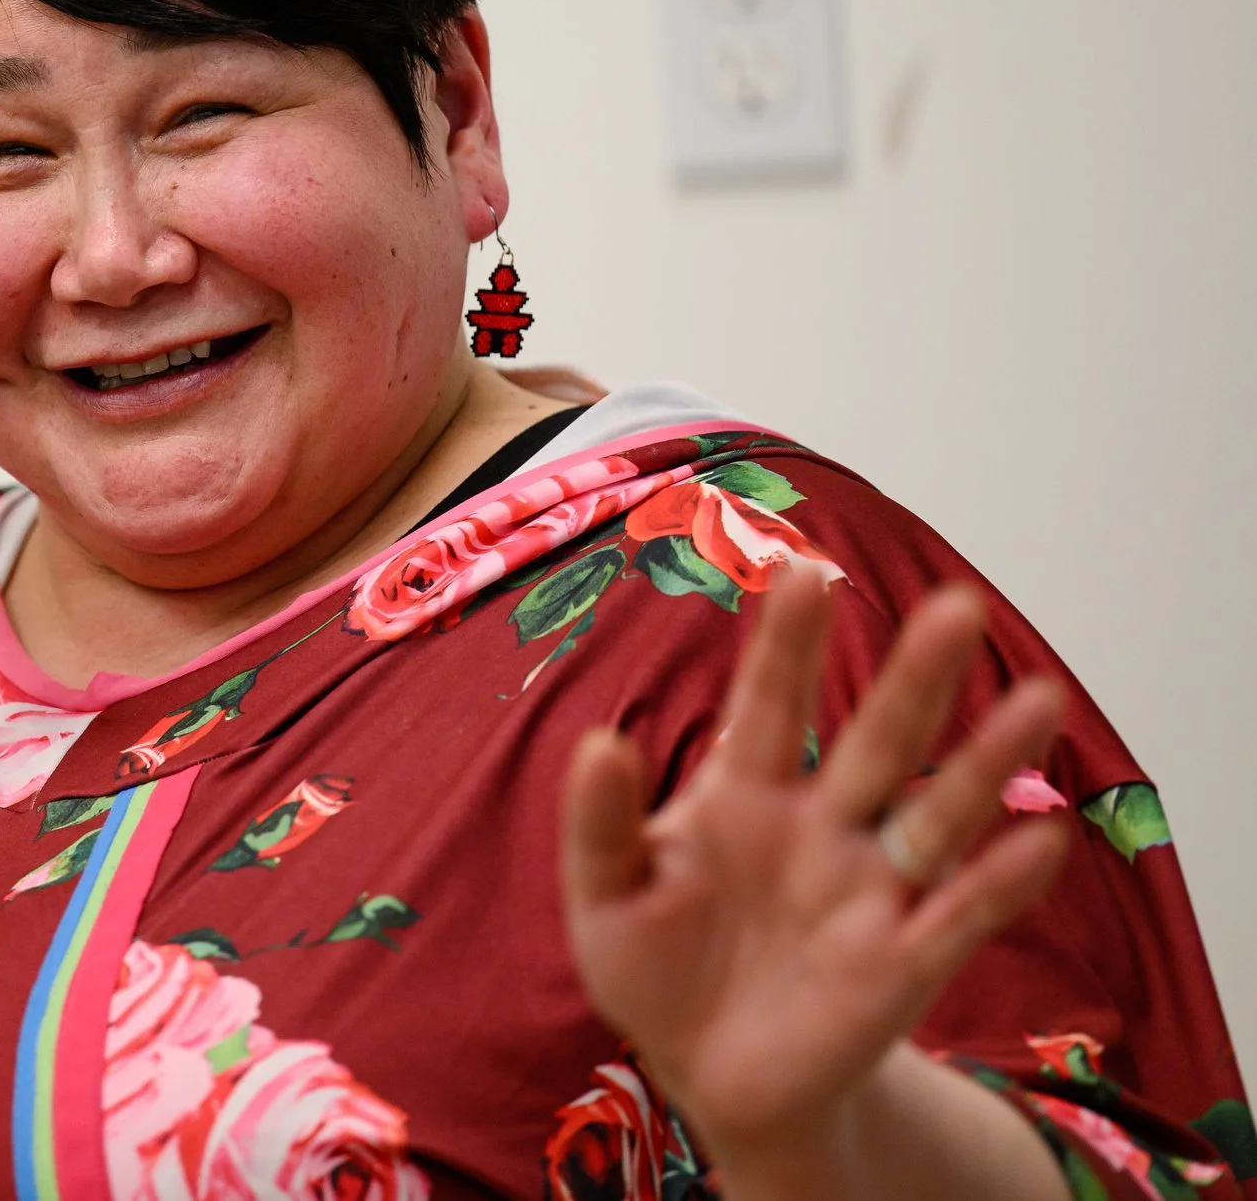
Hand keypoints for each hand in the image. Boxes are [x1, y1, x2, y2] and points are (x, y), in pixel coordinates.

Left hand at [560, 570, 1069, 1178]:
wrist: (707, 1072)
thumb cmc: (653, 967)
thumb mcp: (605, 896)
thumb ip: (600, 824)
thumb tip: (599, 741)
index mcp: (742, 794)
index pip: (769, 705)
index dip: (788, 644)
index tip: (806, 570)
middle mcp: (821, 826)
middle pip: (877, 741)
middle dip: (914, 678)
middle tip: (957, 605)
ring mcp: (869, 889)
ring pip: (939, 813)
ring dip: (988, 763)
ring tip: (1038, 699)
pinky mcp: (902, 962)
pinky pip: (960, 914)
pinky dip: (1000, 882)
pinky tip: (1044, 840)